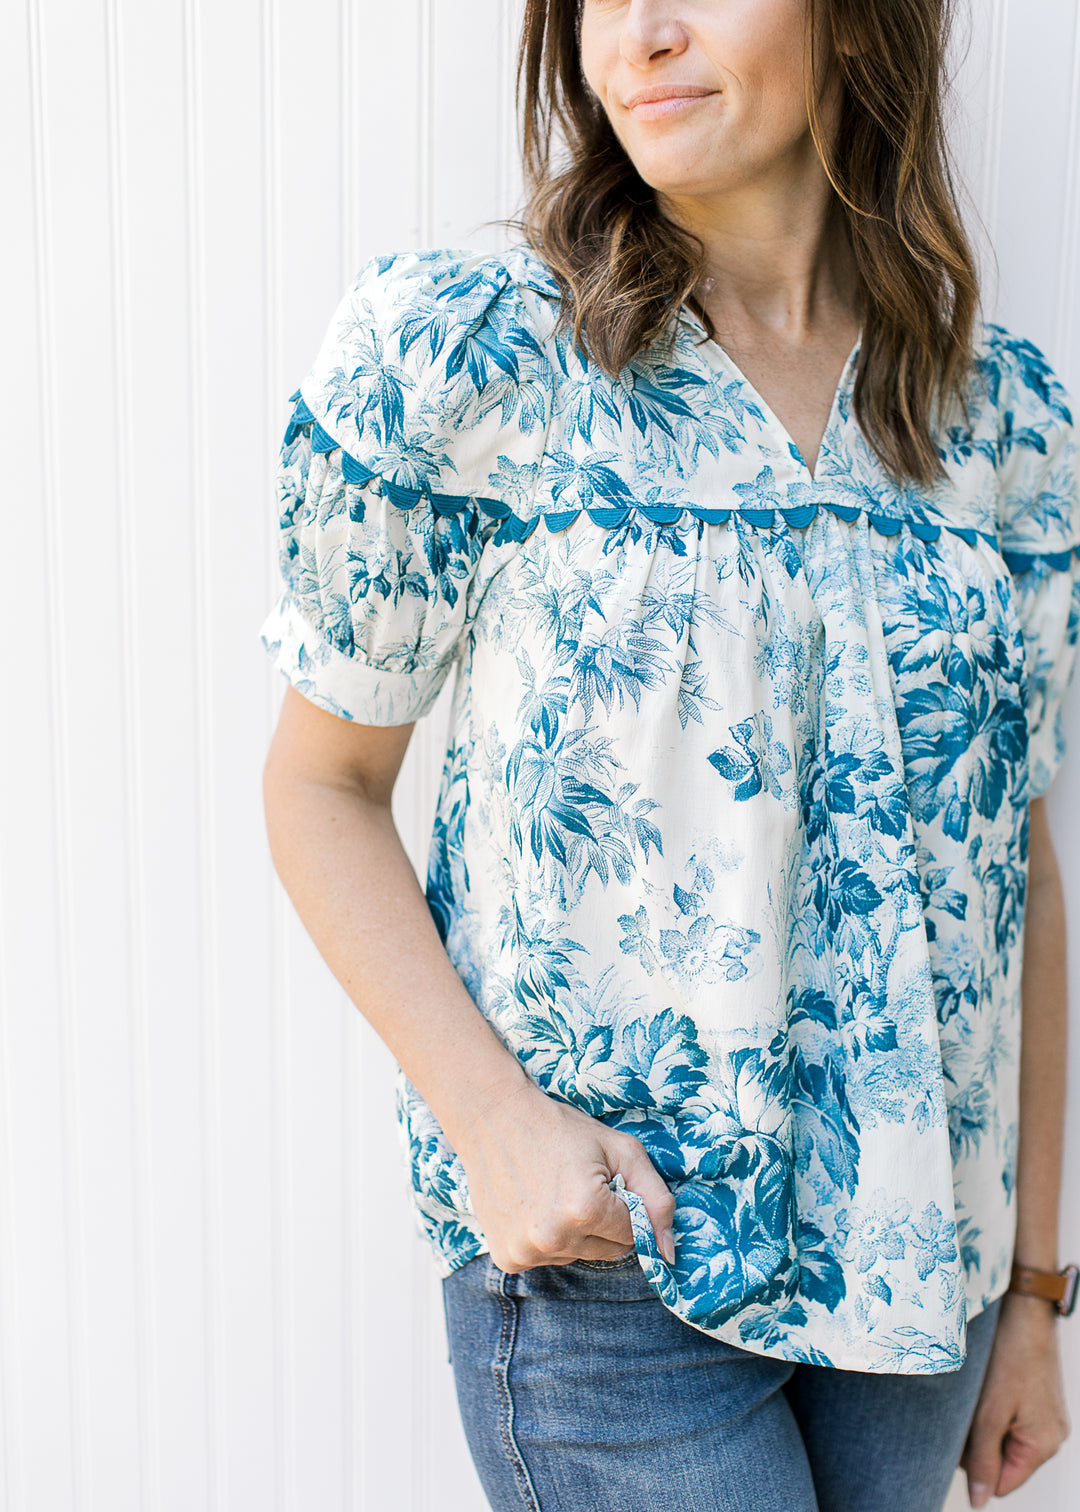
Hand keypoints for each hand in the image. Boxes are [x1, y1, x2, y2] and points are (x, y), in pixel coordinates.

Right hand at [452, 1077, 676, 1271]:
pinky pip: (548, 1259)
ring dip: (575, 1232)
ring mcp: (527, 1250)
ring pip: (578, 1255)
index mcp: (586, 1209)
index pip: (633, 1234)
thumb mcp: (621, 1150)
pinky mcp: (508, 1258)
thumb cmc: (561, 1129)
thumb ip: (657, 1200)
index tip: (604, 1180)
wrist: (495, 1118)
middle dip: (604, 1222)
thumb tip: (669, 1253)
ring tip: (553, 1192)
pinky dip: (548, 1239)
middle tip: (579, 1184)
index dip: (625, 1205)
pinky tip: (534, 1207)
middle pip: (608, 1251)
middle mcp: (555, 1238)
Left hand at [960, 1293, 1070, 1505]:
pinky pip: (1013, 1419)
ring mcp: (1048, 1417)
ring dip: (983, 1424)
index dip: (975, 1468)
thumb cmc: (1009, 1357)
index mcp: (1043, 1447)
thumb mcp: (988, 1412)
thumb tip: (979, 1501)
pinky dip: (994, 1409)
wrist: (1026, 1310)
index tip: (956, 1438)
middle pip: (1004, 1461)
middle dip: (977, 1443)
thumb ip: (982, 1458)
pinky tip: (984, 1386)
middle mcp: (1052, 1436)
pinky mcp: (1041, 1399)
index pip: (1003, 1484)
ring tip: (974, 1395)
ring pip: (1005, 1438)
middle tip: (961, 1412)